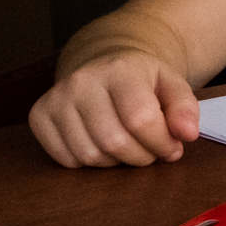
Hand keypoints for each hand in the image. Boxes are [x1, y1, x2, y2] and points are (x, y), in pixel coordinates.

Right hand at [29, 46, 200, 167]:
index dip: (161, 143)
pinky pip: (67, 159)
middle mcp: (81, 80)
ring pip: (90, 155)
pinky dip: (90, 162)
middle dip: (141, 156)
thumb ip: (185, 109)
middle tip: (151, 149)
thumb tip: (187, 134)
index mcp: (120, 69)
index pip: (141, 119)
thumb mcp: (173, 85)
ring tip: (129, 145)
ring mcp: (55, 98)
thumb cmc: (143, 80)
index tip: (173, 147)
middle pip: (114, 142)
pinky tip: (103, 144)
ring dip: (116, 161)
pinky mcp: (39, 116)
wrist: (104, 63)